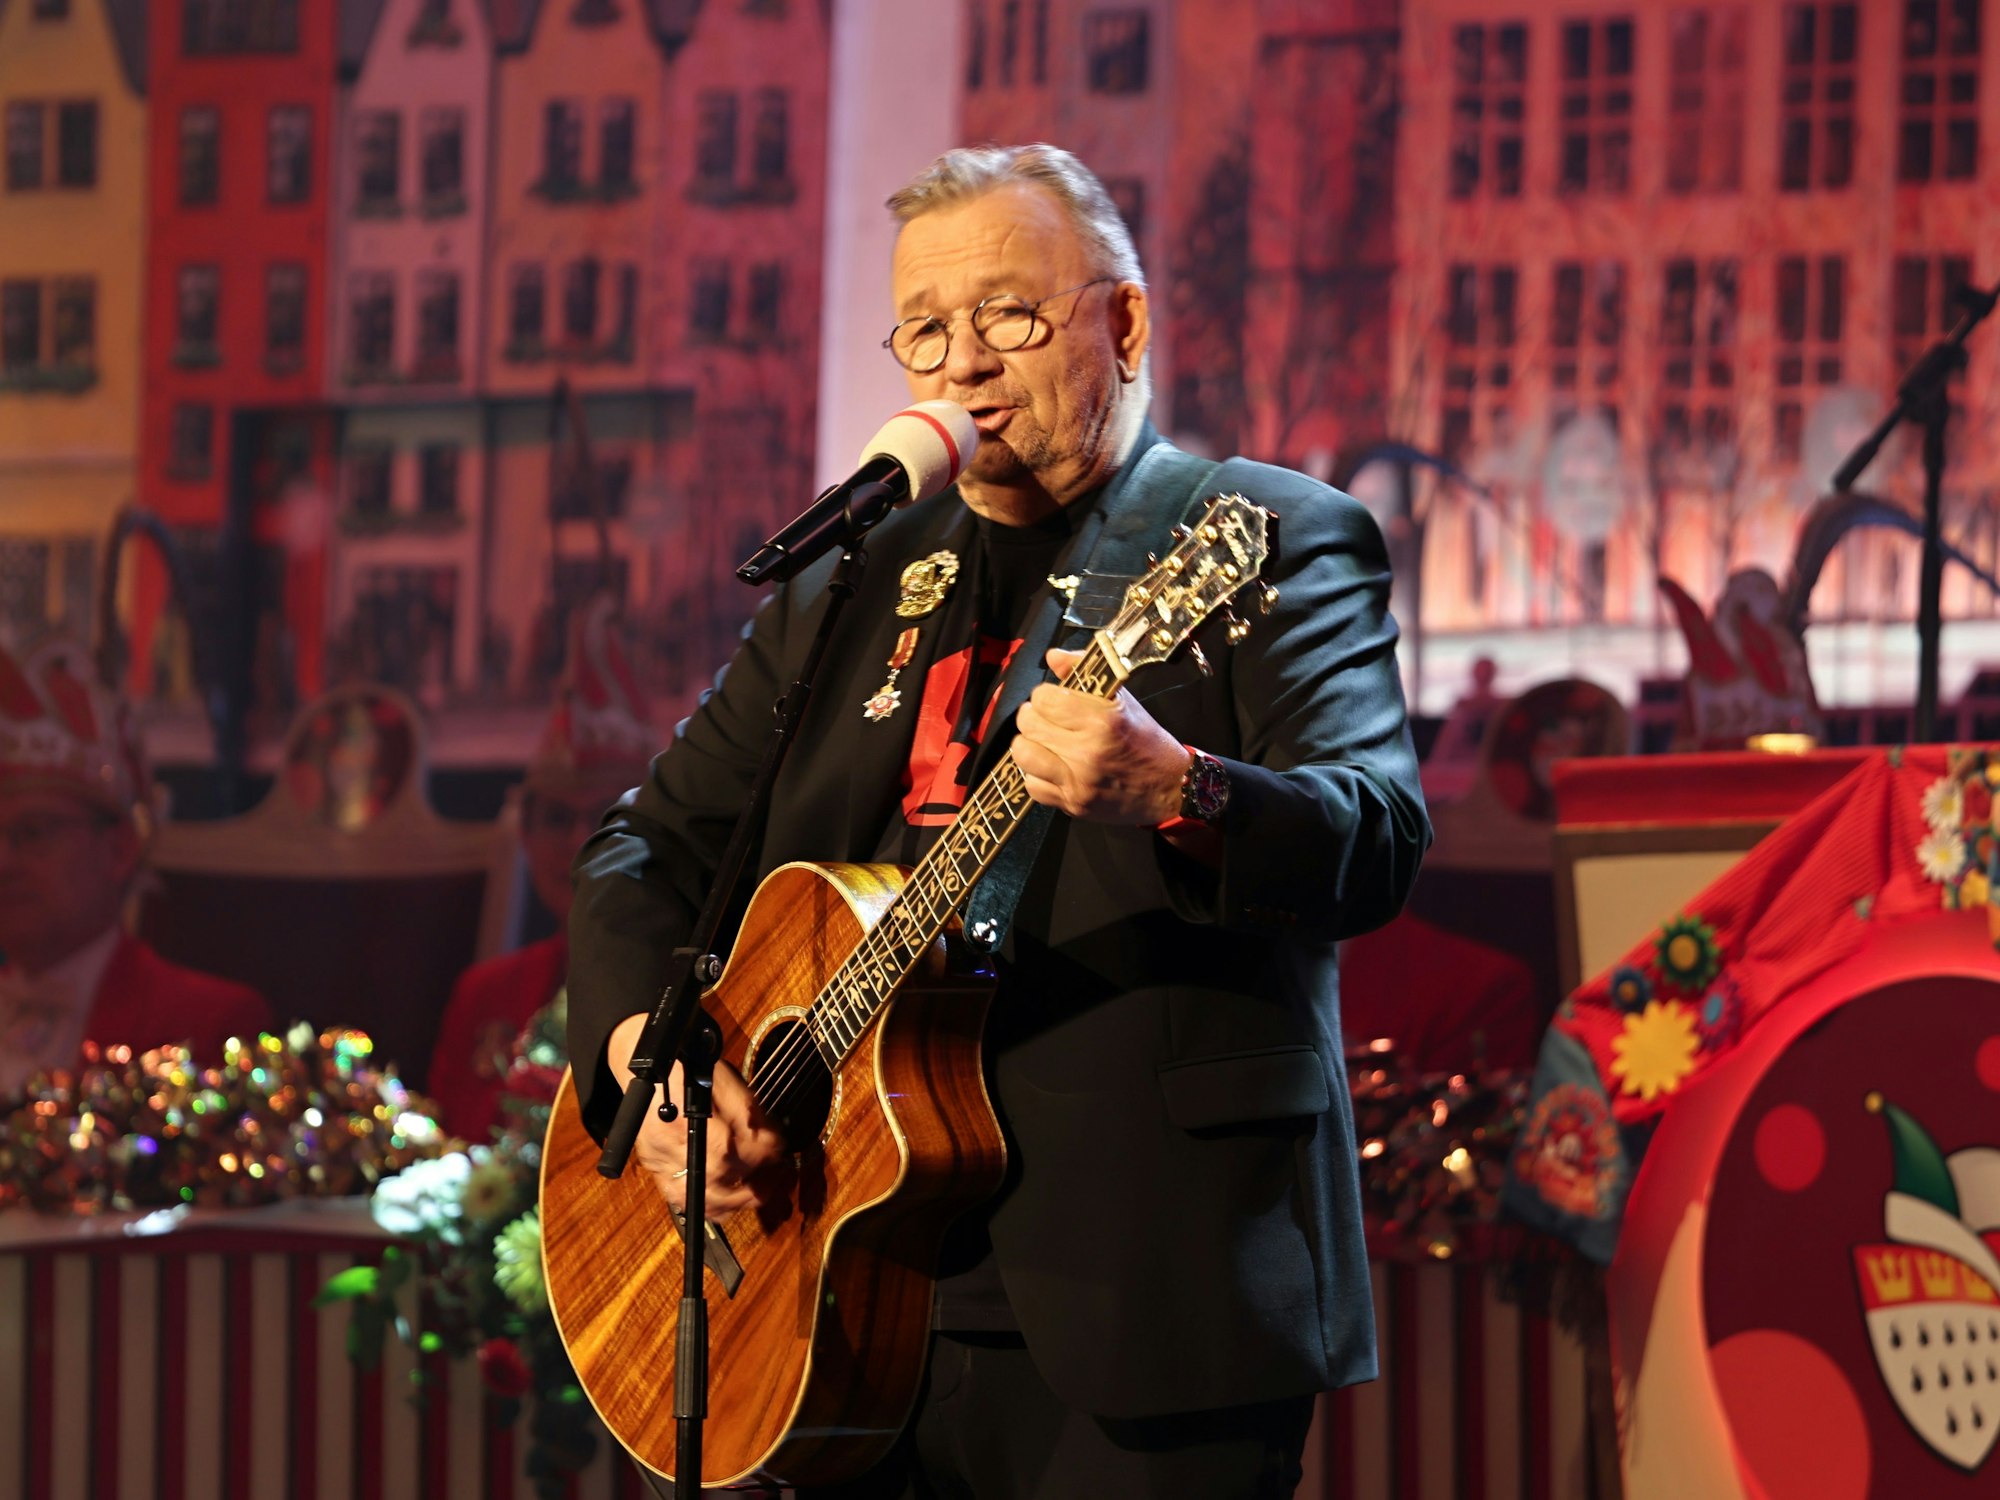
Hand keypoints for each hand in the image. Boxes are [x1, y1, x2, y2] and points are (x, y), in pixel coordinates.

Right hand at [608, 1013, 792, 1218]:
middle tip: (777, 1179)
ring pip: (697, 1201)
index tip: (779, 1151)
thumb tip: (773, 1143)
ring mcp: (658, 1162)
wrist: (648, 1069)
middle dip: (752, 1189)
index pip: (725, 1150)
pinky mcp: (655, 1171)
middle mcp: (666, 1144)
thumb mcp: (723, 1078)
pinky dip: (711, 1206)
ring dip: (735, 1204)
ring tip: (759, 1191)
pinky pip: (682, 1202)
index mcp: (683, 1114)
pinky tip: (732, 1197)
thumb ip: (748, 1112)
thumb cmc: (689, 1069)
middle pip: (711, 1183)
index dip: (758, 1157)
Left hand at [1011, 648, 1187, 824]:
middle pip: (1029, 724)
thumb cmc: (1147, 741)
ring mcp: (1077, 781)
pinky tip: (1051, 767)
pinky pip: (1032, 786)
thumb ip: (1085, 674)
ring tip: (1043, 741)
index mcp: (1101, 721)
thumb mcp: (1124, 700)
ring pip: (1023, 754)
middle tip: (1046, 718)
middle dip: (1033, 716)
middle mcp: (1086, 752)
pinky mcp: (1072, 804)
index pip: (1044, 698)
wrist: (1170, 789)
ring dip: (1029, 744)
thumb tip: (1053, 656)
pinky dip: (1036, 775)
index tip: (1054, 699)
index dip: (1045, 695)